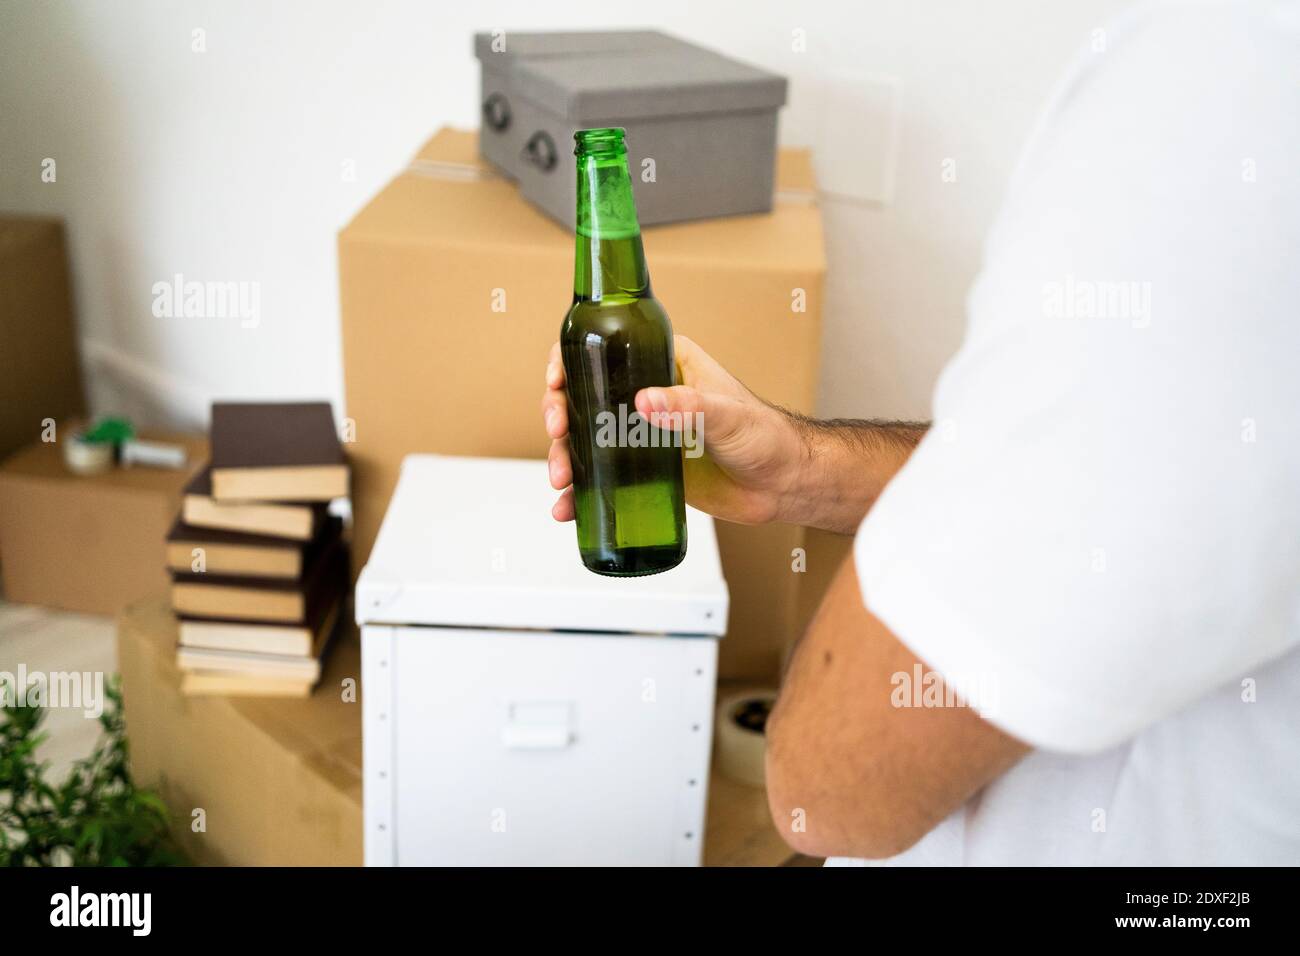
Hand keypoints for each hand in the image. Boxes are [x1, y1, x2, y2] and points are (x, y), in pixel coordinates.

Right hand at [541, 335, 806, 525]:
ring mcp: (642, 432)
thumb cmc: (767, 437)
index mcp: (666, 362)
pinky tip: (567, 509)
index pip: (606, 348)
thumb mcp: (727, 416)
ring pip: (586, 438)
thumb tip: (645, 402)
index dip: (570, 360)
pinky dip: (582, 492)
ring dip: (565, 457)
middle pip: (584, 394)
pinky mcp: (645, 468)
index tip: (555, 381)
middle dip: (558, 414)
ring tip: (561, 483)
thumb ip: (690, 407)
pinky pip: (603, 476)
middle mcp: (648, 393)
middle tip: (555, 435)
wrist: (783, 485)